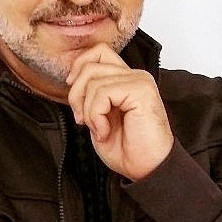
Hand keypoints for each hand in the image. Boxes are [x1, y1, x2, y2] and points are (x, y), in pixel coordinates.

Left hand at [66, 43, 173, 180]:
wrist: (148, 170)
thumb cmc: (128, 149)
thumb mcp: (99, 117)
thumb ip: (90, 95)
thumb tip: (73, 80)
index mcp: (126, 79)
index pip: (98, 52)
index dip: (79, 67)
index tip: (74, 92)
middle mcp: (134, 75)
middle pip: (91, 64)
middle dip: (76, 94)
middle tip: (82, 119)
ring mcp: (139, 81)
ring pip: (93, 79)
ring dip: (88, 110)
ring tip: (99, 129)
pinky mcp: (141, 90)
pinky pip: (102, 93)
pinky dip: (96, 115)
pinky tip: (105, 131)